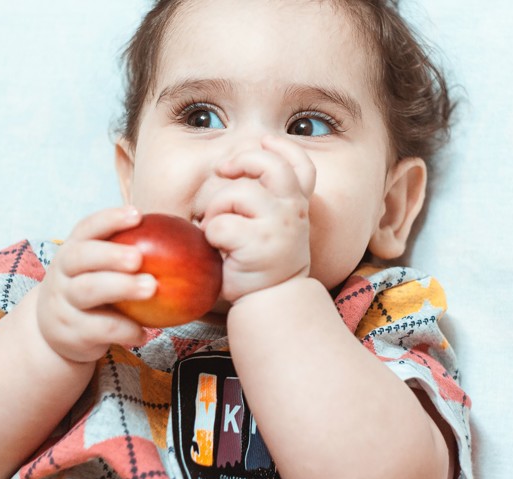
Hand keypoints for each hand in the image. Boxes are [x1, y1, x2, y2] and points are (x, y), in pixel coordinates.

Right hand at [36, 207, 155, 362]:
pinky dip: (124, 329)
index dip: (110, 219)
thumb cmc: (94, 292)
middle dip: (110, 254)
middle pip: (80, 257)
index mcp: (73, 251)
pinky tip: (143, 333)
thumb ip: (128, 255)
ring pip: (87, 291)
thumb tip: (186, 239)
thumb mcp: (99, 271)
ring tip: (151, 288)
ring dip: (121, 287)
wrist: (55, 333)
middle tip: (139, 258)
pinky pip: (99, 328)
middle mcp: (62, 273)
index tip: (137, 214)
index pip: (86, 228)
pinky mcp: (71, 332)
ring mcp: (63, 303)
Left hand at [203, 135, 315, 302]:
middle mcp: (293, 211)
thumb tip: (232, 164)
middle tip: (224, 170)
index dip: (283, 148)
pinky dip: (210, 236)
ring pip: (235, 194)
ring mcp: (278, 226)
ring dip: (216, 210)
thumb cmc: (262, 262)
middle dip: (242, 160)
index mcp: (297, 205)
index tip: (265, 141)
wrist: (270, 302)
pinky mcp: (258, 244)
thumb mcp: (273, 227)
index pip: (302, 166)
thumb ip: (266, 199)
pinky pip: (219, 226)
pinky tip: (218, 250)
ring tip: (218, 231)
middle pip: (269, 165)